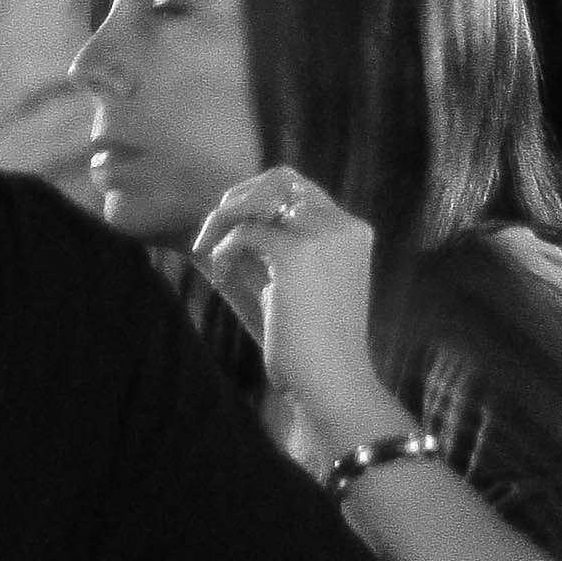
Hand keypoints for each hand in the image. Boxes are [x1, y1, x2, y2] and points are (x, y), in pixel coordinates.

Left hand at [192, 165, 390, 451]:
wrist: (332, 383)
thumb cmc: (312, 346)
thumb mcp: (297, 285)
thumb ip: (276, 249)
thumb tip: (228, 220)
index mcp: (353, 232)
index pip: (299, 188)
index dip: (259, 198)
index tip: (233, 226)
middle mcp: (344, 225)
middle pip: (280, 178)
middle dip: (239, 196)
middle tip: (213, 229)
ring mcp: (324, 235)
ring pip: (258, 199)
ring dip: (224, 219)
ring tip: (208, 249)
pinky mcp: (298, 253)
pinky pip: (244, 233)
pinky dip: (224, 251)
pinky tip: (219, 276)